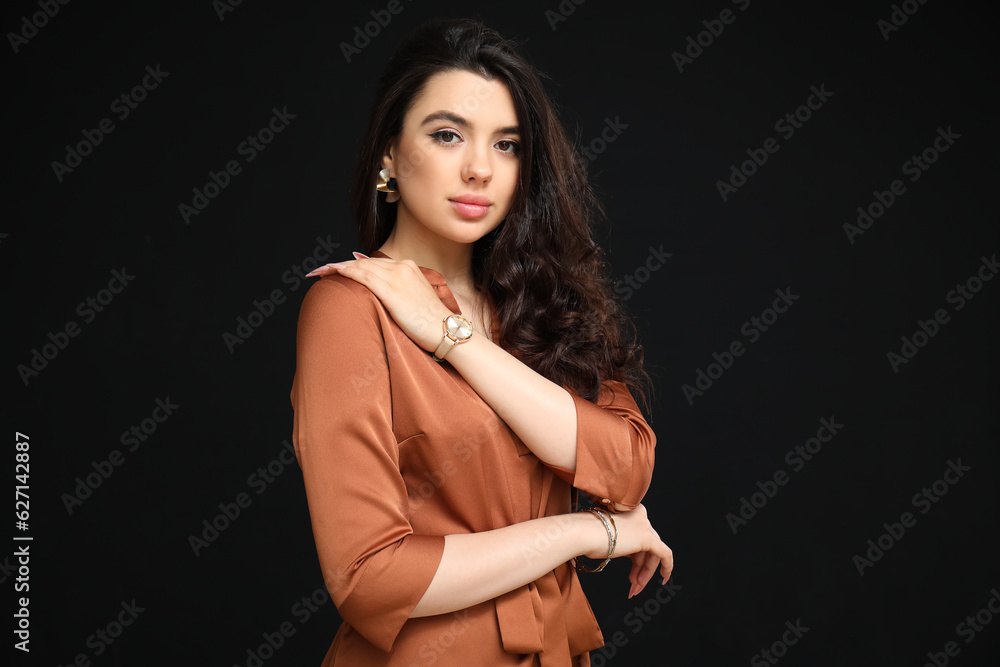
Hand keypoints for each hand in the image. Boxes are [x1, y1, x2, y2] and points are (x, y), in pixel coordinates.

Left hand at [306, 253, 453, 351]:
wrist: (445, 330)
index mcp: (409, 268)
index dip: (354, 264)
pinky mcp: (391, 289)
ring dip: (337, 267)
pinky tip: (333, 272)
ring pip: (360, 266)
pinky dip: (346, 271)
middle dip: (340, 265)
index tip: (339, 268)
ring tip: (319, 272)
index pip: (374, 263)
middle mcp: (402, 267)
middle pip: (364, 262)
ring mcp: (397, 276)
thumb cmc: (431, 322)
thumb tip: (381, 294)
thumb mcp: (416, 300)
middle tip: (321, 270)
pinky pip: (363, 275)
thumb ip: (399, 292)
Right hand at [579, 504, 672, 598]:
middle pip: (646, 548)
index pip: (638, 539)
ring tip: (635, 588)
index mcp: (630, 511)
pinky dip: (667, 567)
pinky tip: (664, 579)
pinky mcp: (648, 537)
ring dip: (644, 574)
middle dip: (641, 569)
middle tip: (634, 584)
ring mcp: (644, 526)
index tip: (633, 572)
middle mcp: (640, 516)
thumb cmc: (586, 535)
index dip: (636, 559)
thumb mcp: (606, 535)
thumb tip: (625, 551)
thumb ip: (620, 539)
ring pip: (652, 554)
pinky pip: (665, 554)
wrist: (582, 533)